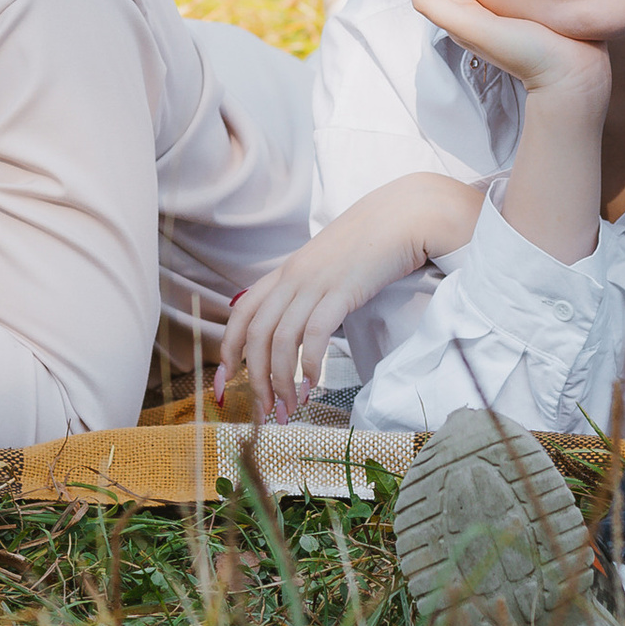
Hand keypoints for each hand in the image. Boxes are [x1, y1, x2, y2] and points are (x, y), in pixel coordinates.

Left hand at [215, 173, 485, 421]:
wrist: (403, 214)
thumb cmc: (370, 242)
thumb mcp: (327, 264)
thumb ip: (308, 289)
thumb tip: (298, 327)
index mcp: (286, 272)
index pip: (242, 313)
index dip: (227, 350)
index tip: (221, 383)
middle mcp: (293, 277)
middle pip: (257, 335)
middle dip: (256, 379)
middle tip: (265, 411)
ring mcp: (316, 283)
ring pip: (282, 340)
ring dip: (282, 381)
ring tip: (290, 408)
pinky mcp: (342, 291)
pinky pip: (315, 333)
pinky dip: (309, 364)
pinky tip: (313, 384)